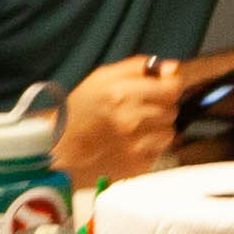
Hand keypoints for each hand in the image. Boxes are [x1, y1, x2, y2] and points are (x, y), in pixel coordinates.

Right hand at [54, 56, 181, 184]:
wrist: (60, 149)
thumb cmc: (81, 109)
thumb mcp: (102, 77)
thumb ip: (138, 67)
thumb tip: (172, 68)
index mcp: (122, 93)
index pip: (172, 87)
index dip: (168, 87)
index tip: (159, 89)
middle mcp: (131, 119)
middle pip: (172, 109)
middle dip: (159, 108)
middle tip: (137, 110)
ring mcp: (135, 145)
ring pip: (169, 131)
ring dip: (157, 129)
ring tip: (134, 128)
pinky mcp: (137, 166)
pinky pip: (159, 151)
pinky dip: (150, 147)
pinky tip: (131, 144)